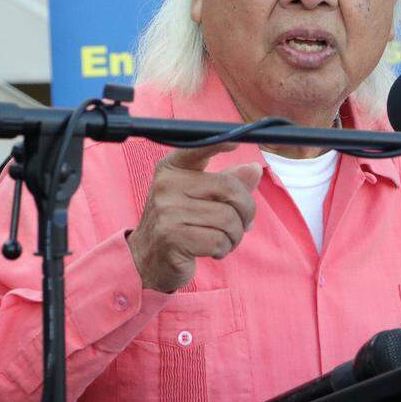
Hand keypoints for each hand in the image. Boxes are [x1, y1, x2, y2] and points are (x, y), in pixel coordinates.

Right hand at [128, 142, 261, 292]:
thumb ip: (227, 183)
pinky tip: (213, 250)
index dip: (219, 143)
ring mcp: (168, 211)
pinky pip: (219, 241)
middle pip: (230, 189)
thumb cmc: (179, 225)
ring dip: (235, 235)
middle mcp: (167, 185)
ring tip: (222, 239)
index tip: (236, 141)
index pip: (197, 148)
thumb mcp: (200, 198)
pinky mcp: (172, 238)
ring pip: (229, 219)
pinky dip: (224, 249)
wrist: (146, 260)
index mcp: (172, 169)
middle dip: (246, 211)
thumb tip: (254, 169)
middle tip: (241, 224)